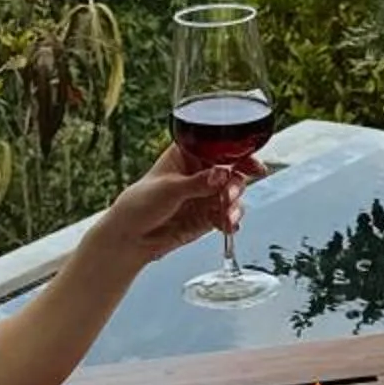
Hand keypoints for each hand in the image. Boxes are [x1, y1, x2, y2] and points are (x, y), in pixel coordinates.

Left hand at [99, 143, 267, 263]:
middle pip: (233, 171)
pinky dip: (231, 220)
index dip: (239, 153)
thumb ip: (197, 183)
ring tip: (226, 215)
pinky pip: (229, 215)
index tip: (252, 165)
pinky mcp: (208, 216)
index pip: (220, 147)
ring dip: (235, 204)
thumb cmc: (140, 203)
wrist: (131, 237)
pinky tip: (227, 226)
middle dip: (236, 184)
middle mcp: (201, 172)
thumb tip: (222, 174)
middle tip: (228, 196)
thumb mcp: (168, 189)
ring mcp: (206, 194)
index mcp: (188, 153)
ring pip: (233, 194)